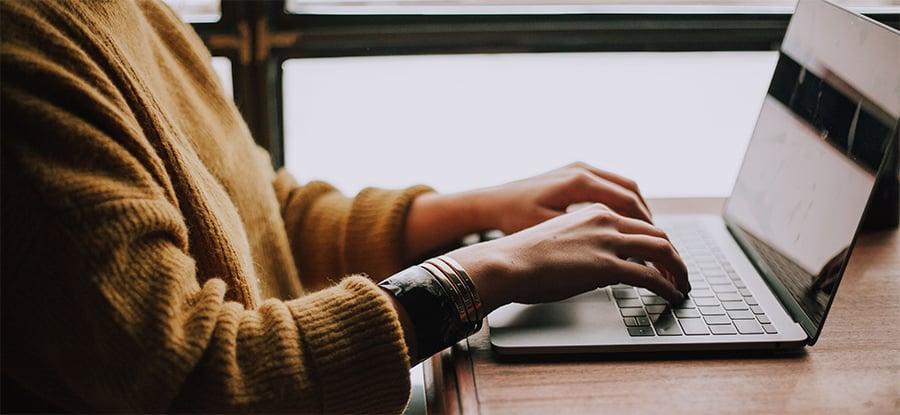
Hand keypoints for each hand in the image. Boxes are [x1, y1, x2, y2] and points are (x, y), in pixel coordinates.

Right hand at [447, 203, 688, 313]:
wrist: (506, 262)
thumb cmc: (522, 256)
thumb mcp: (559, 238)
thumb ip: (583, 242)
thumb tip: (593, 263)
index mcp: (593, 211)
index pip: (638, 222)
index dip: (656, 241)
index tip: (661, 257)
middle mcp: (605, 220)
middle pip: (657, 233)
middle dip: (674, 255)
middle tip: (679, 273)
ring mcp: (607, 241)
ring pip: (662, 250)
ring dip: (678, 270)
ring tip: (682, 285)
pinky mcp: (607, 265)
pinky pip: (650, 276)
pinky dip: (667, 286)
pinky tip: (671, 295)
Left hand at [472, 162, 652, 234]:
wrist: (491, 202)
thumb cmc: (514, 218)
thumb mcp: (550, 231)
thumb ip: (584, 239)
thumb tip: (618, 253)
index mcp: (580, 182)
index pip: (628, 203)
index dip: (647, 228)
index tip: (658, 247)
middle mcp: (583, 170)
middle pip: (632, 192)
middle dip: (648, 219)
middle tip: (660, 244)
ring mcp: (579, 168)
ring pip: (623, 187)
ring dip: (638, 210)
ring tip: (647, 235)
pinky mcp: (574, 172)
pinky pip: (609, 185)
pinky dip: (622, 203)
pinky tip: (624, 223)